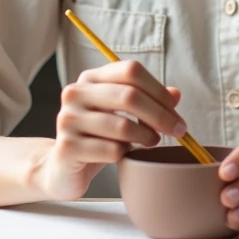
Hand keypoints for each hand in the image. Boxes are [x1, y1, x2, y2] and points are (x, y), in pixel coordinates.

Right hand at [35, 60, 185, 200]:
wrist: (61, 168)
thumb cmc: (97, 137)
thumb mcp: (122, 114)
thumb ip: (147, 101)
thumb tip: (176, 94)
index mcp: (90, 78)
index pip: (131, 70)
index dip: (158, 90)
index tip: (175, 110)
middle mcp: (75, 93)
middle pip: (129, 96)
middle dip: (160, 115)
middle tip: (177, 131)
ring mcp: (68, 120)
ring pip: (122, 126)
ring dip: (146, 137)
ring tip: (150, 142)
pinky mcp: (67, 147)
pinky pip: (111, 150)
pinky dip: (125, 154)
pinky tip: (123, 155)